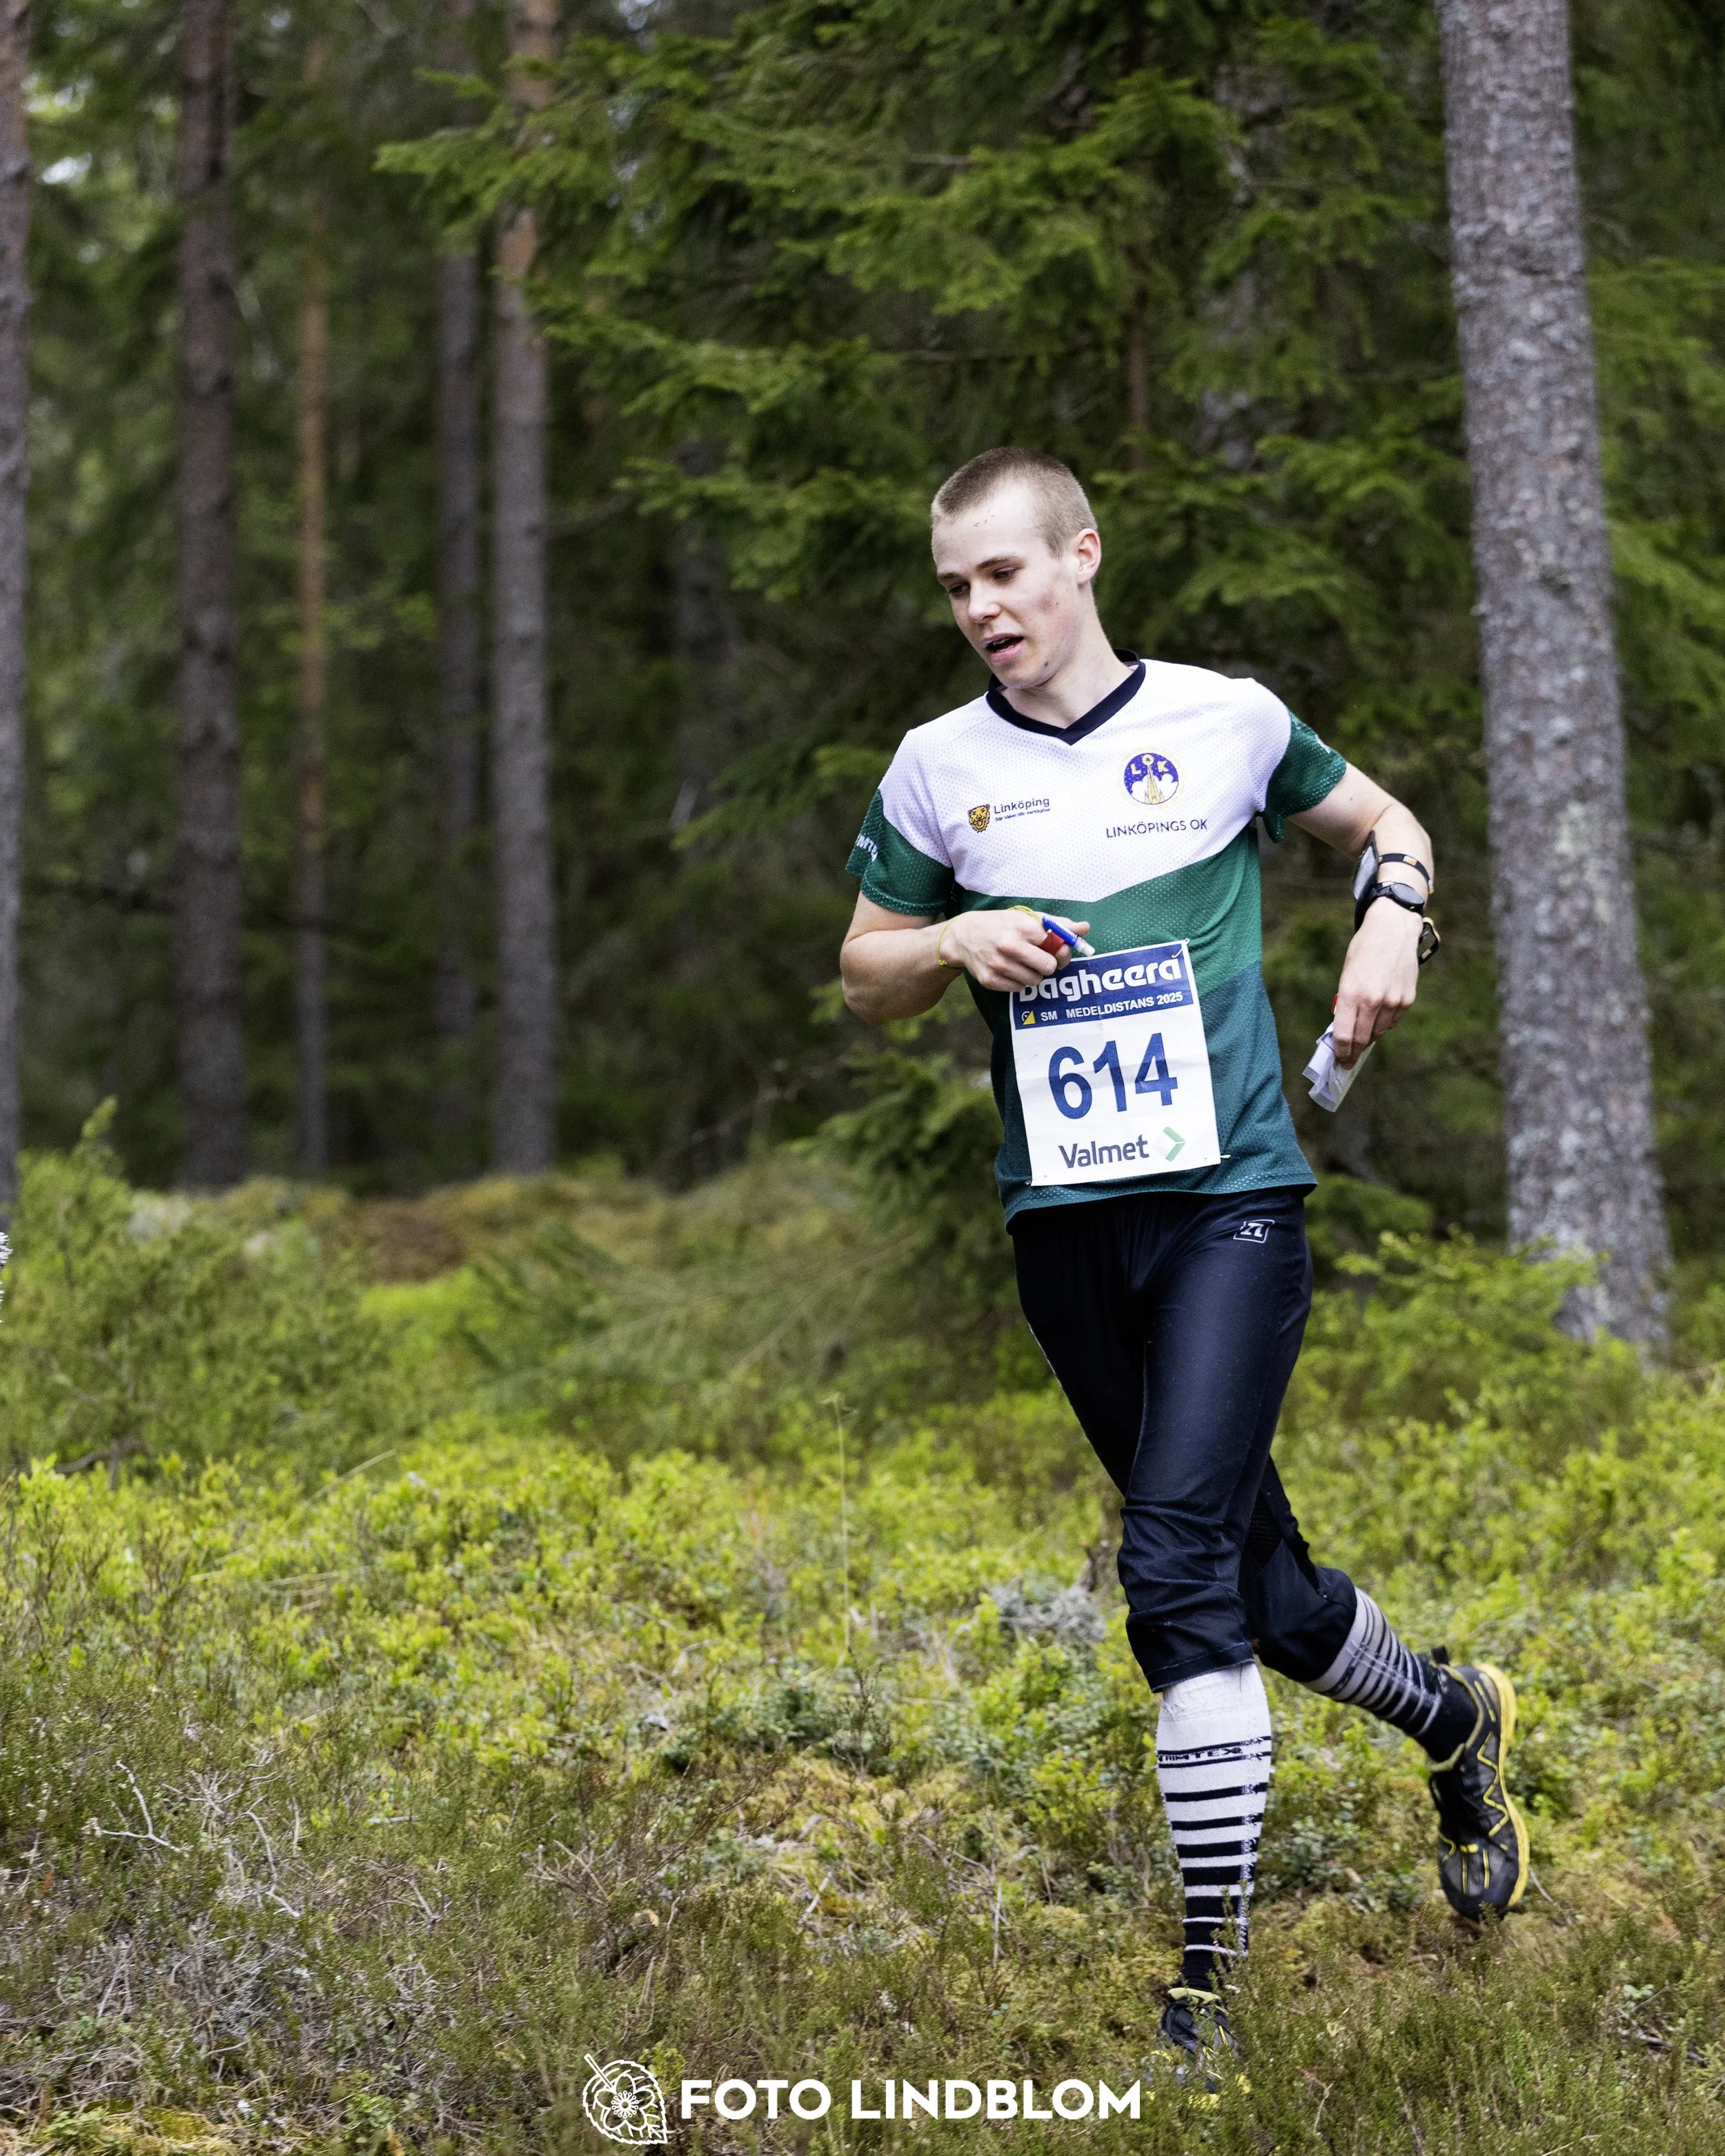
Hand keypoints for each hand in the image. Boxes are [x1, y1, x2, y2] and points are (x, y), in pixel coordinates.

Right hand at [945, 910, 1091, 991]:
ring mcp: (999, 965)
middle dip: (1047, 964)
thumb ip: (1058, 924)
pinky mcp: (990, 980)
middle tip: (1038, 958)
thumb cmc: (1000, 925)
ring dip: (1033, 974)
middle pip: (1048, 968)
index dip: (1059, 949)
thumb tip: (1085, 928)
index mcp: (1023, 927)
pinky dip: (1019, 982)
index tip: (1054, 948)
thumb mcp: (1027, 918)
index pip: (1056, 947)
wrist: (963, 936)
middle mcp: (1010, 946)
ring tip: (1022, 963)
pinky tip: (1010, 970)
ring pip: (1035, 981)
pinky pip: (1019, 989)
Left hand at [1332, 900, 1421, 1066]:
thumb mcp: (1346, 975)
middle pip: (1362, 1039)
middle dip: (1353, 1053)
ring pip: (1379, 1033)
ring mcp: (1393, 1001)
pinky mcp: (1408, 999)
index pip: (1344, 1035)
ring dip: (1369, 1038)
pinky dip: (1384, 1024)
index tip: (1339, 1061)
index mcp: (1351, 993)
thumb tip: (1345, 1029)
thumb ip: (1345, 1002)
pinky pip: (1392, 1022)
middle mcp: (1373, 1000)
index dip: (1341, 1052)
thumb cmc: (1364, 950)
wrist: (1393, 930)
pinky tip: (1378, 1018)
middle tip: (1348, 1061)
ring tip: (1362, 1038)